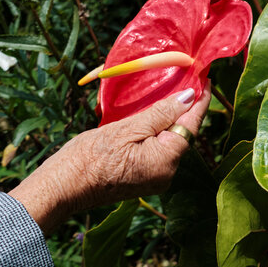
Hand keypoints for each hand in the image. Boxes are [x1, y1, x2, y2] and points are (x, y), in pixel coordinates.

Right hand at [9, 80, 210, 233]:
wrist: (62, 187)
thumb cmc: (88, 157)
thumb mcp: (126, 128)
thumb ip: (160, 114)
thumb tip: (189, 98)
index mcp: (166, 161)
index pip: (192, 125)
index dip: (200, 100)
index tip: (205, 79)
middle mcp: (167, 174)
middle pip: (184, 134)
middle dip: (185, 108)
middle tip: (185, 80)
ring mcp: (156, 179)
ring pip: (172, 142)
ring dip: (171, 119)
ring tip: (169, 93)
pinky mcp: (146, 179)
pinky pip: (160, 151)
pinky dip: (159, 133)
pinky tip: (154, 116)